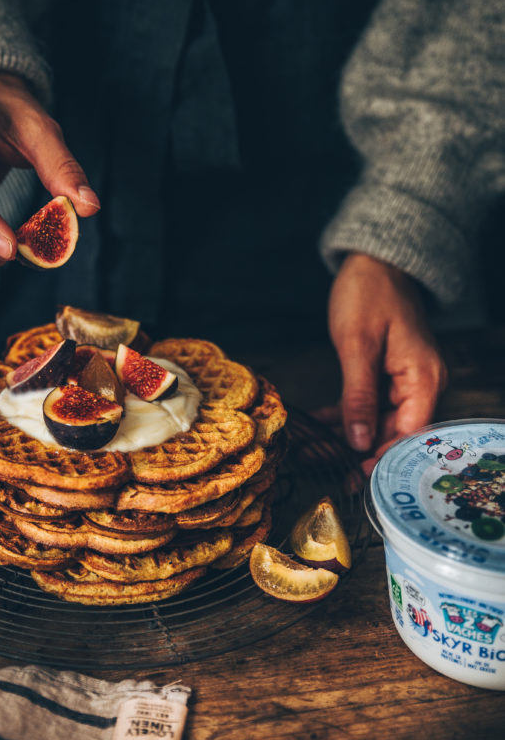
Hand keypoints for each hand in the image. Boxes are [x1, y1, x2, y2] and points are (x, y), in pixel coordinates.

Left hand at [323, 253, 446, 466]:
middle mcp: (420, 383)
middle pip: (394, 431)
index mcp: (423, 378)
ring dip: (347, 437)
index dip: (385, 458)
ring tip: (316, 455)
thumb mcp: (357, 345)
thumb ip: (358, 395)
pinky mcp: (387, 374)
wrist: (374, 261)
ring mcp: (404, 380)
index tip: (357, 477)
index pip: (410, 433)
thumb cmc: (369, 293)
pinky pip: (368, 404)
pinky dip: (345, 415)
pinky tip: (319, 428)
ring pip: (377, 421)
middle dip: (360, 452)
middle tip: (328, 472)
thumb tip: (359, 441)